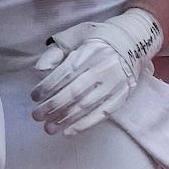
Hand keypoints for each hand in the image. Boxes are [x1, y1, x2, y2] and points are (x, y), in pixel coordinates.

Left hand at [29, 7, 159, 135]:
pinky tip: (69, 132)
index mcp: (89, 52)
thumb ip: (56, 51)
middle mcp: (102, 68)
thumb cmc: (98, 39)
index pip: (64, 73)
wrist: (134, 42)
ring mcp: (114, 84)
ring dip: (65, 120)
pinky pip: (102, 114)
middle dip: (52, 106)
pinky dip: (85, 125)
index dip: (47, 87)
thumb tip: (39, 70)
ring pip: (86, 106)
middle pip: (73, 92)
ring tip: (48, 128)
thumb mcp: (76, 35)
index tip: (34, 97)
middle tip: (36, 116)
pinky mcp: (122, 95)